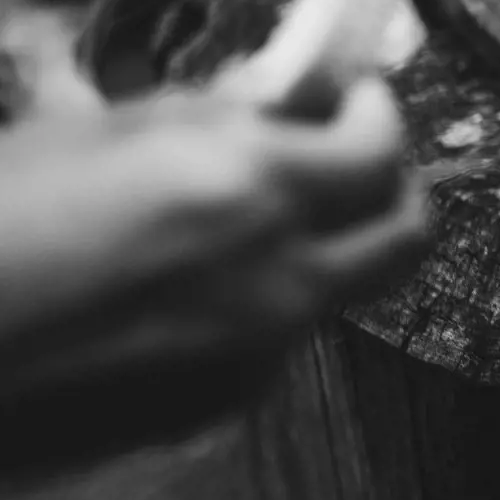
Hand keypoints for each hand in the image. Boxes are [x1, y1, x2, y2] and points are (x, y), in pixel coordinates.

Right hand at [0, 78, 427, 470]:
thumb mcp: (93, 135)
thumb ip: (207, 115)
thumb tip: (282, 94)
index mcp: (244, 190)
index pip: (382, 147)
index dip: (375, 111)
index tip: (351, 93)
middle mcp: (273, 277)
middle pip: (406, 231)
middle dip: (388, 182)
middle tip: (345, 148)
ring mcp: (250, 352)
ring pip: (346, 287)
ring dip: (331, 240)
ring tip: (262, 207)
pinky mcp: (210, 406)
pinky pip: (280, 340)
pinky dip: (270, 297)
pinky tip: (198, 275)